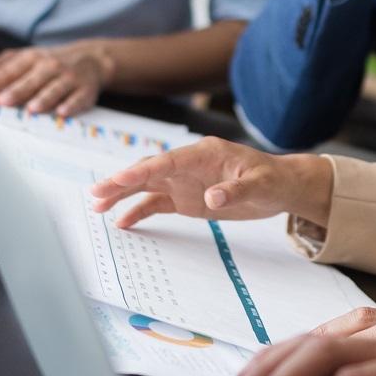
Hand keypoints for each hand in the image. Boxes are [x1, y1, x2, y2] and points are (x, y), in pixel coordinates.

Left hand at [0, 41, 110, 114]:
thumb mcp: (25, 57)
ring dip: (44, 98)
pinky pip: (78, 99)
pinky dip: (71, 105)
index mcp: (31, 58)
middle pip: (31, 80)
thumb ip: (0, 66)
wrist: (90, 59)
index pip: (10, 70)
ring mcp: (69, 78)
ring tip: (32, 108)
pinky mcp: (85, 90)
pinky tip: (62, 111)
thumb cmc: (49, 63)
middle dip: (17, 90)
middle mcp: (49, 66)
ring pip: (55, 88)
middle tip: (2, 101)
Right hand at [89, 136, 332, 229]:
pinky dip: (139, 211)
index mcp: (204, 154)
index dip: (143, 169)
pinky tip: (122, 221)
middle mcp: (188, 165)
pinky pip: (157, 203)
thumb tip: (212, 198)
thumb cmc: (272, 179)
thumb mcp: (261, 185)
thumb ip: (236, 190)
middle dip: (121, 182)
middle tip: (96, 194)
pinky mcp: (186, 198)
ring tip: (97, 205)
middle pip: (149, 171)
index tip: (119, 178)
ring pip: (147, 185)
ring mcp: (184, 181)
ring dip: (122, 194)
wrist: (279, 187)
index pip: (168, 160)